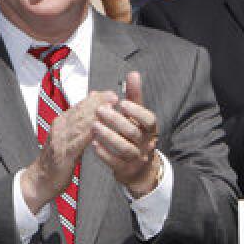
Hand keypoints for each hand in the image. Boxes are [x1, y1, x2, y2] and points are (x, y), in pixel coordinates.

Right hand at [20, 91, 115, 213]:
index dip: (96, 99)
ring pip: (79, 124)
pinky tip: (98, 130)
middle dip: (98, 103)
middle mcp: (60, 128)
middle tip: (113, 96)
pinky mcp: (63, 155)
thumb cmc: (57, 159)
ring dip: (95, 115)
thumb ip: (79, 122)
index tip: (110, 93)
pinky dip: (88, 135)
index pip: (80, 106)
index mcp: (62, 123)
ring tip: (109, 108)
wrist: (40, 180)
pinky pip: (77, 142)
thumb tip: (92, 103)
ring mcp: (60, 140)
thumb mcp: (68, 136)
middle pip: (80, 112)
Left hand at [91, 71, 162, 198]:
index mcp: (150, 129)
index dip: (137, 112)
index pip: (149, 120)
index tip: (122, 103)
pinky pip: (116, 162)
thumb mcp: (137, 116)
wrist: (139, 167)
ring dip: (109, 137)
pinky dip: (105, 153)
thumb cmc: (136, 136)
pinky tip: (93, 144)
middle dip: (116, 121)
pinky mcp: (126, 169)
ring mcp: (137, 158)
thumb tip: (133, 74)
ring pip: (125, 148)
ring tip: (94, 126)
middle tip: (100, 111)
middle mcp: (146, 143)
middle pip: (134, 132)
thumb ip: (134, 96)